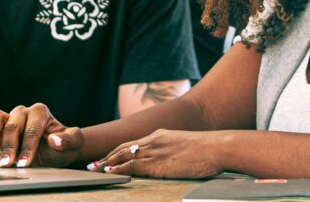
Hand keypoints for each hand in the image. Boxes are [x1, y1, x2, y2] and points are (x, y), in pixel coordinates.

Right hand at [0, 103, 83, 168]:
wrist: (54, 151)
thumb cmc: (64, 146)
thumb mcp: (73, 144)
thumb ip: (69, 140)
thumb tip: (54, 140)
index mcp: (40, 112)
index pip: (32, 128)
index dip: (28, 146)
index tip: (25, 163)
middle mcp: (24, 112)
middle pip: (13, 125)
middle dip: (10, 146)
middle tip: (7, 164)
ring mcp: (10, 117)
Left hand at [89, 129, 224, 179]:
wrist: (217, 147)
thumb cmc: (207, 149)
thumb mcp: (185, 145)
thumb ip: (172, 150)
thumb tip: (169, 159)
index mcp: (160, 135)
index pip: (132, 143)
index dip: (117, 151)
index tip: (106, 157)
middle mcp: (154, 140)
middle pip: (123, 148)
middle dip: (107, 157)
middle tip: (92, 164)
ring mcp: (155, 151)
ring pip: (123, 157)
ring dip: (107, 164)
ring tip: (94, 170)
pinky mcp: (158, 164)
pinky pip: (132, 166)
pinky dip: (118, 169)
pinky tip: (108, 173)